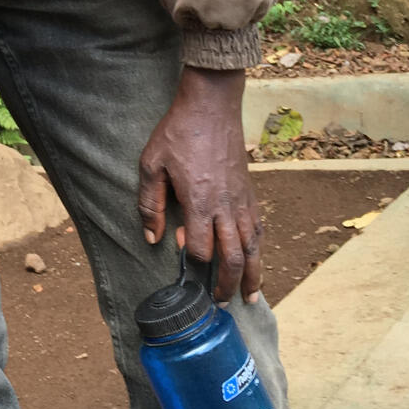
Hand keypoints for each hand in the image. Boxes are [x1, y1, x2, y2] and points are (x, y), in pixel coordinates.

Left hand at [138, 65, 262, 303]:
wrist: (211, 105)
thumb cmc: (178, 132)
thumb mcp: (151, 164)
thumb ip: (149, 204)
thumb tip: (153, 238)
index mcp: (200, 201)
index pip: (200, 248)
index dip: (192, 260)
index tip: (183, 260)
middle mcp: (226, 206)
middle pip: (233, 257)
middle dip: (228, 285)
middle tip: (221, 304)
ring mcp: (242, 200)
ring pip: (253, 247)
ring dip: (253, 275)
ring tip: (250, 297)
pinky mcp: (250, 192)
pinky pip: (259, 229)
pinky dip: (259, 250)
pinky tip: (257, 260)